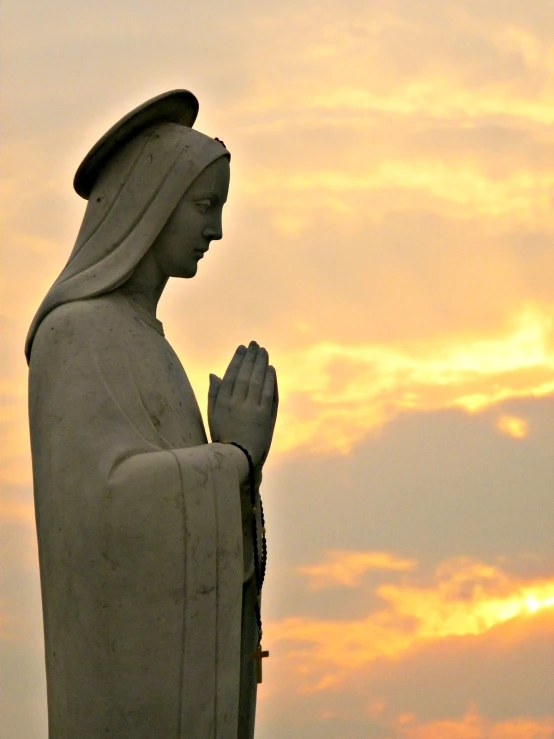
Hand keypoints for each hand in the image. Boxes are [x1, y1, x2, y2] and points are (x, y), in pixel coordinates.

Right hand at [208, 341, 277, 466]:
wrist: (237, 458)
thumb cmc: (223, 437)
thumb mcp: (212, 416)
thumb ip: (213, 394)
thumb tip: (214, 374)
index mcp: (222, 402)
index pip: (231, 374)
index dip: (237, 360)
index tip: (241, 348)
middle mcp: (236, 403)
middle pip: (245, 374)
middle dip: (250, 357)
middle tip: (255, 344)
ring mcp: (251, 409)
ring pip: (257, 381)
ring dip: (261, 364)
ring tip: (263, 351)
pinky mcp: (264, 416)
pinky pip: (268, 393)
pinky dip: (270, 379)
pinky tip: (271, 368)